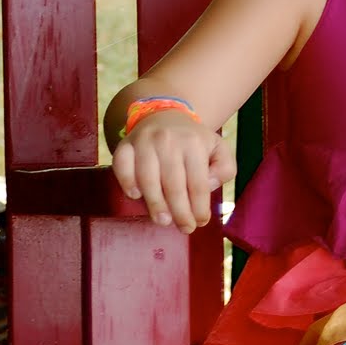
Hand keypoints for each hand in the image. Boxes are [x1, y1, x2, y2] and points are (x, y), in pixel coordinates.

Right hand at [111, 112, 236, 233]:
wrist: (165, 116)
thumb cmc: (193, 141)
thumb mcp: (218, 149)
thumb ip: (224, 168)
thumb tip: (209, 186)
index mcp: (194, 143)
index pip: (197, 183)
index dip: (199, 207)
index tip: (200, 222)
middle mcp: (168, 140)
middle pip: (173, 185)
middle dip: (180, 212)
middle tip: (184, 228)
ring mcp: (144, 141)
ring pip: (147, 179)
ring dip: (155, 204)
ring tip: (163, 221)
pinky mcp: (125, 144)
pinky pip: (121, 165)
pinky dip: (127, 182)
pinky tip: (136, 195)